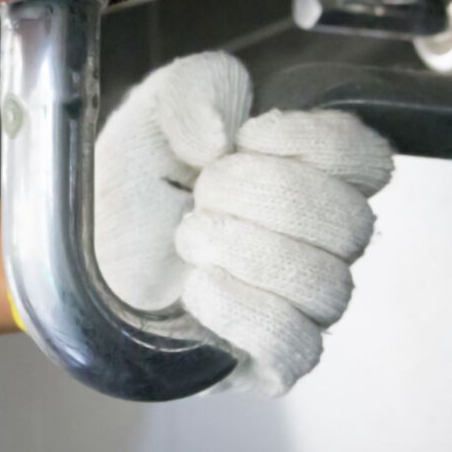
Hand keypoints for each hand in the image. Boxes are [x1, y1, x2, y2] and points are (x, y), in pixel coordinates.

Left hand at [96, 52, 395, 394]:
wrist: (82, 252)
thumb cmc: (133, 185)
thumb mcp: (158, 108)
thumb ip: (199, 88)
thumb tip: (218, 138)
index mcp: (315, 175)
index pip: (369, 162)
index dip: (313, 143)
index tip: (246, 137)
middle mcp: (322, 243)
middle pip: (350, 224)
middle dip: (267, 196)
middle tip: (203, 192)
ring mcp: (301, 306)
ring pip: (327, 286)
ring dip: (247, 250)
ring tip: (190, 237)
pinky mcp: (268, 362)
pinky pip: (296, 347)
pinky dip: (244, 311)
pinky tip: (199, 287)